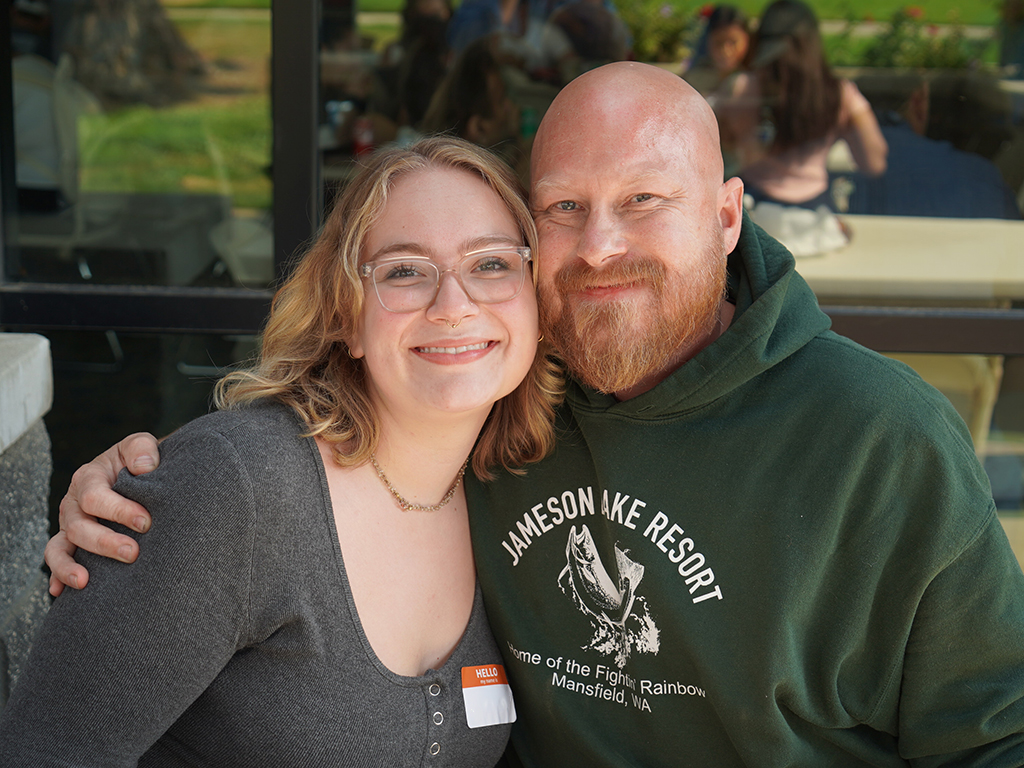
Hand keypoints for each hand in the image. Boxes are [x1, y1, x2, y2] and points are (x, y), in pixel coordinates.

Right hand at [47, 433, 160, 595]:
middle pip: (79, 526)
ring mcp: (71, 524)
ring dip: (69, 566)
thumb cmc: (139, 461)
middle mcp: (74, 503)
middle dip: (104, 542)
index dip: (119, 510)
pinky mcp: (74, 542)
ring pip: (60, 547)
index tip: (145, 522)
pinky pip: (59, 560)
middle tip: (133, 553)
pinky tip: (61, 593)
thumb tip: (144, 467)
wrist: (139, 475)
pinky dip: (58, 576)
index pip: (96, 497)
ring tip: (86, 581)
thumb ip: (142, 449)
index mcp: (89, 478)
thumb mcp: (139, 446)